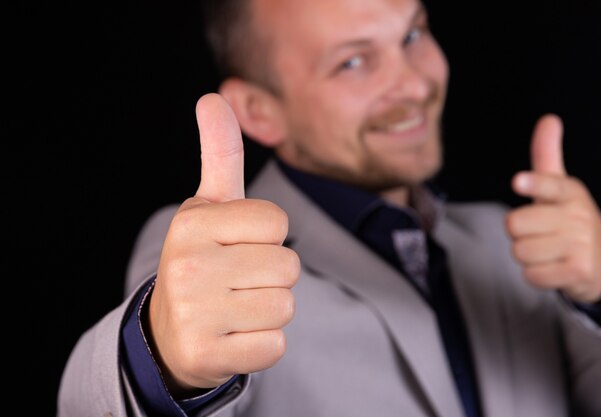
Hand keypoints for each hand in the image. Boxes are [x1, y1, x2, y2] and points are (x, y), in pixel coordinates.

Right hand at [147, 94, 299, 394]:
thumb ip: (219, 154)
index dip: (268, 235)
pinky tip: (231, 336)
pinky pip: (275, 346)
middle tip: (237, 281)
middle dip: (272, 275)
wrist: (170, 330)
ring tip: (234, 307)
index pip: (277, 222)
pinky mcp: (206, 354)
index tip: (239, 244)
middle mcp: (189, 265)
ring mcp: (194, 313)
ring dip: (268, 310)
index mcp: (194, 221)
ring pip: (284, 306)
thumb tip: (212, 97)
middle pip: (288, 266)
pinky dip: (261, 344)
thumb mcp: (208, 206)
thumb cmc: (204, 259)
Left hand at [505, 114, 600, 303]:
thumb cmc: (569, 218)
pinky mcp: (577, 272)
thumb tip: (549, 119)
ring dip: (525, 254)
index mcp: (569, 192)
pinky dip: (535, 274)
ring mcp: (580, 246)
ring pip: (520, 251)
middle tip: (536, 231)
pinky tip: (551, 267)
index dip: (533, 184)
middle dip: (517, 231)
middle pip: (514, 224)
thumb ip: (547, 155)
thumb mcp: (561, 186)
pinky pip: (532, 275)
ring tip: (545, 250)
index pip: (550, 185)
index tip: (518, 182)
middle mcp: (577, 217)